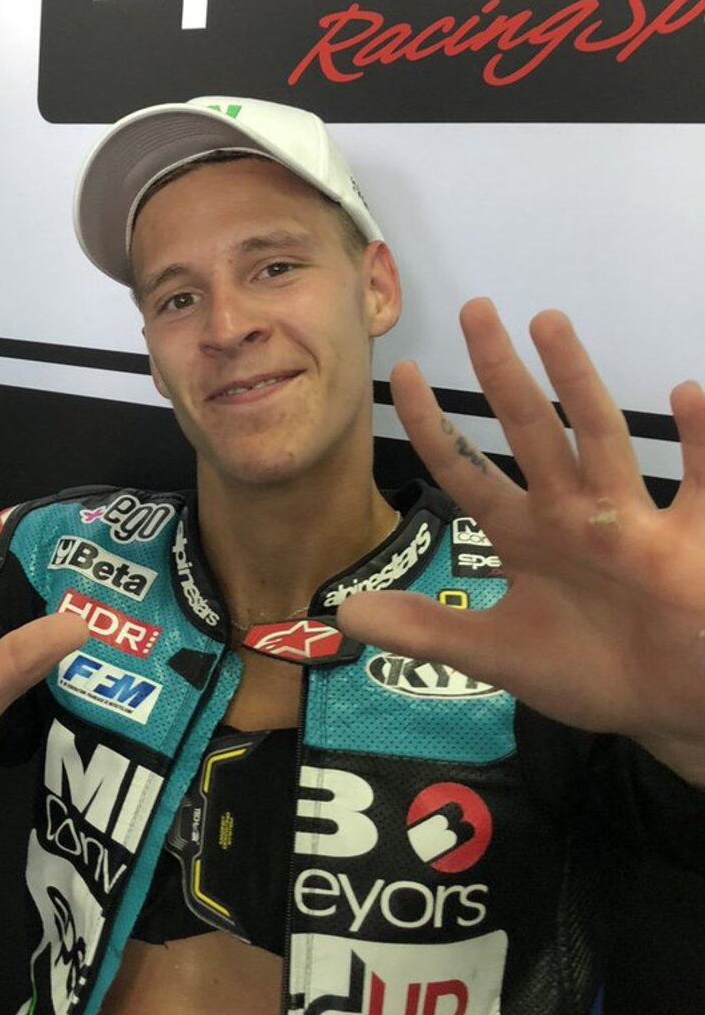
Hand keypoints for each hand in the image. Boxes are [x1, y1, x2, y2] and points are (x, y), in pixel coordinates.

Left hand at [337, 299, 704, 786]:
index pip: (467, 470)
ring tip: (549, 322)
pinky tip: (685, 393)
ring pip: (601, 439)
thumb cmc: (591, 670)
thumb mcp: (498, 654)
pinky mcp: (689, 543)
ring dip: (577, 381)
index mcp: (525, 535)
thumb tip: (344, 612)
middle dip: (501, 374)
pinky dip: (697, 442)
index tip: (399, 372)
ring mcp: (631, 523)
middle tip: (475, 310)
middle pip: (531, 431)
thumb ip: (427, 631)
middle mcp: (572, 514)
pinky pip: (699, 484)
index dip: (431, 427)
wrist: (670, 704)